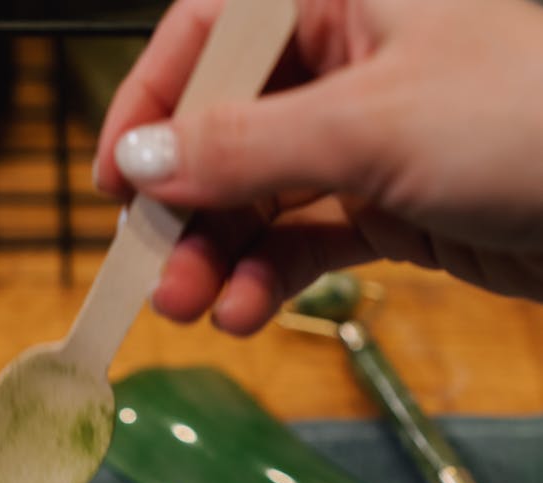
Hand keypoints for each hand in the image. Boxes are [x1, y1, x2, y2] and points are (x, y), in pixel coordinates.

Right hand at [93, 0, 542, 333]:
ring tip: (195, 309)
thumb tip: (143, 161)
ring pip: (261, 193)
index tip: (115, 180)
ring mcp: (367, 134)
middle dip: (186, 208)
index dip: (151, 105)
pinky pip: (306, 236)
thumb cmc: (526, 119)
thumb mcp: (369, 126)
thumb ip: (244, 146)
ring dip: (221, 256)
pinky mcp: (389, 201)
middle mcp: (348, 55)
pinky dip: (271, 276)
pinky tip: (246, 312)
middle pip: (226, 127)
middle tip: (152, 272)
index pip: (209, 36)